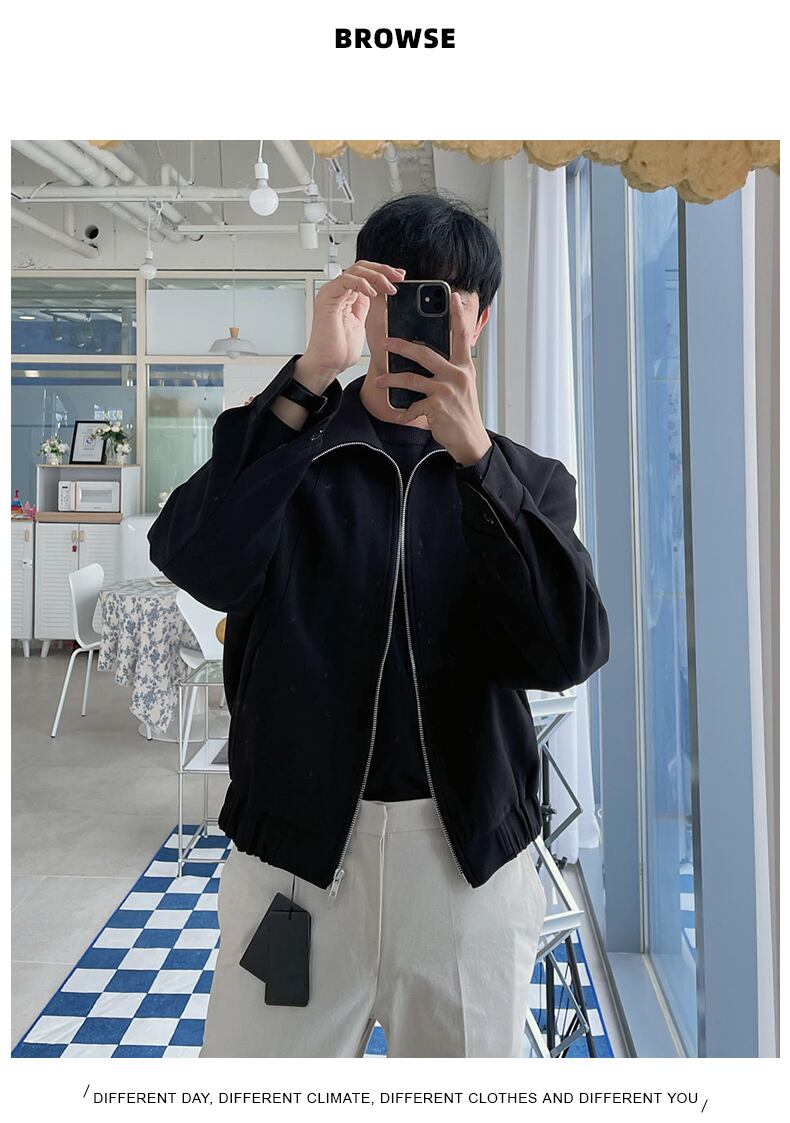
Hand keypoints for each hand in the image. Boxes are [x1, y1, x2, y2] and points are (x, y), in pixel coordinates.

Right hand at [296, 260, 405, 390]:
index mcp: (345, 296)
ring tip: (390, 288)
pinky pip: (346, 280)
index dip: (384, 273)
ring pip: (356, 270)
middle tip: (399, 277)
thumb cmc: (339, 350)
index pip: (365, 275)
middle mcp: (337, 291)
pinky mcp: (327, 298)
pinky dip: (361, 283)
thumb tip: (380, 294)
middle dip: (384, 270)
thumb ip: (365, 306)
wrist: (327, 365)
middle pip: (362, 267)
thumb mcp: (360, 323)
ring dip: (377, 276)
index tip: (400, 278)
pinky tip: (373, 292)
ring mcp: (331, 293)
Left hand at [375, 292, 492, 466]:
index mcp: (464, 366)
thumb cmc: (462, 412)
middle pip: (424, 353)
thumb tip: (425, 357)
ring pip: (411, 378)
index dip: (458, 315)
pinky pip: (412, 405)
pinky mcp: (437, 407)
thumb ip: (449, 370)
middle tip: (384, 343)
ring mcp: (446, 390)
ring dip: (391, 379)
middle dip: (401, 346)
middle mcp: (457, 375)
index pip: (462, 335)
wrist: (470, 440)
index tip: (454, 297)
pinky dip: (404, 412)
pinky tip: (400, 415)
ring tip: (379, 381)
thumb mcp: (461, 386)